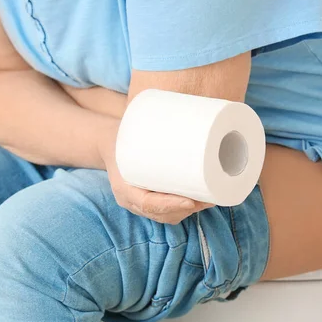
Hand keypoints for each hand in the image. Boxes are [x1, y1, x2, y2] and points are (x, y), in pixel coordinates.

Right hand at [98, 123, 213, 224]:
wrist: (109, 140)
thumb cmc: (123, 132)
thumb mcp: (132, 125)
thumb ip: (153, 119)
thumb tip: (190, 106)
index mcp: (123, 187)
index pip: (148, 205)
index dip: (171, 206)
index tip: (191, 199)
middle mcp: (131, 199)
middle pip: (163, 214)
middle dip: (190, 209)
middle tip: (212, 194)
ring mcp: (140, 202)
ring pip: (168, 216)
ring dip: (192, 211)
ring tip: (212, 196)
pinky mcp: (150, 198)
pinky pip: (167, 213)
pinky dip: (185, 211)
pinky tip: (203, 203)